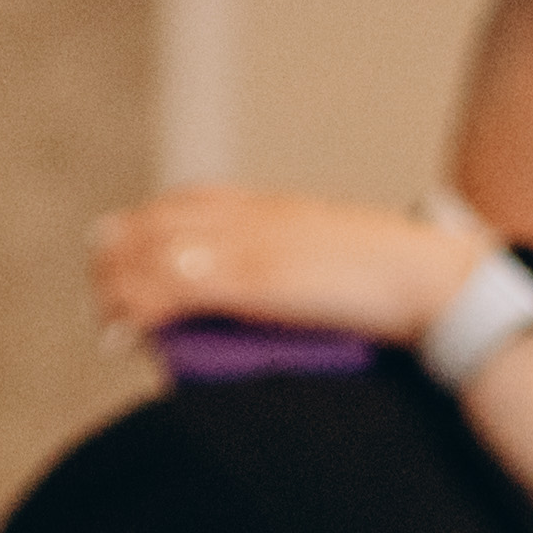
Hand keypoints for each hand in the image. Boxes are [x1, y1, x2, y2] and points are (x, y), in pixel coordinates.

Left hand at [87, 190, 484, 352]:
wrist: (433, 284)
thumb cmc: (397, 287)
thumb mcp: (336, 270)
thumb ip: (300, 277)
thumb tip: (275, 309)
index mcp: (276, 209)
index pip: (192, 201)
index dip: (149, 221)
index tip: (118, 242)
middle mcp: (254, 218)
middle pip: (164, 222)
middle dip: (123, 253)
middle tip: (99, 287)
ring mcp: (251, 246)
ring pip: (158, 255)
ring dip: (120, 288)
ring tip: (105, 322)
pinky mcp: (252, 278)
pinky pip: (176, 287)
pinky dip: (139, 307)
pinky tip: (120, 331)